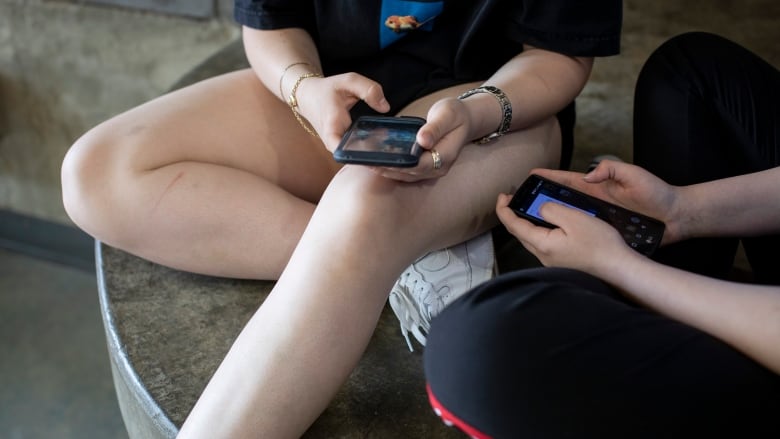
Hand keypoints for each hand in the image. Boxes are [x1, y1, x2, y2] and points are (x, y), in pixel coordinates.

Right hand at [296, 73, 390, 150]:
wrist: (308, 96)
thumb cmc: (327, 89)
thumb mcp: (348, 81)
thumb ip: (369, 90)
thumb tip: (385, 107)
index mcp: (333, 126)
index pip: (343, 151)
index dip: (361, 154)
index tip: (379, 149)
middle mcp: (333, 141)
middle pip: (354, 157)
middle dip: (373, 155)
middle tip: (393, 148)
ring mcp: (336, 146)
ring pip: (356, 156)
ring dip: (373, 152)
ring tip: (390, 145)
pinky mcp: (340, 145)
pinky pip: (355, 151)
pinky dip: (369, 147)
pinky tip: (382, 142)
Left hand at [373, 97, 471, 181]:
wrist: (465, 119)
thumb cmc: (456, 114)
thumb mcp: (448, 115)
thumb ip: (435, 128)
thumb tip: (422, 140)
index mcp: (445, 156)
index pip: (419, 165)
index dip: (399, 164)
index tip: (380, 159)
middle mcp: (438, 168)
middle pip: (409, 173)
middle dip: (387, 168)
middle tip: (365, 161)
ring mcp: (431, 170)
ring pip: (405, 175)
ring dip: (386, 170)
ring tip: (366, 162)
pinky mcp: (424, 167)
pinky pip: (406, 171)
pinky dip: (391, 167)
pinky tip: (376, 160)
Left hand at [496, 192, 634, 274]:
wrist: (618, 269)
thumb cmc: (599, 244)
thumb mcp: (574, 218)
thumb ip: (551, 210)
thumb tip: (539, 208)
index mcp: (542, 243)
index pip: (513, 225)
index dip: (504, 209)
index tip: (502, 196)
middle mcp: (543, 255)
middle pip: (520, 233)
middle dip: (513, 215)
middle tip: (513, 199)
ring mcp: (552, 261)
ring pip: (531, 238)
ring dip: (526, 222)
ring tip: (529, 207)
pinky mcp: (562, 262)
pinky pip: (544, 243)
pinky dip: (539, 229)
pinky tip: (549, 222)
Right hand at [529, 160, 683, 243]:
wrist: (677, 217)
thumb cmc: (658, 193)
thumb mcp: (634, 174)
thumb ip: (611, 169)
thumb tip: (587, 177)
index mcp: (598, 187)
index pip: (568, 181)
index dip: (549, 177)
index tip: (530, 175)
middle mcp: (594, 203)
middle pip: (562, 201)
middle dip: (541, 199)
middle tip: (521, 201)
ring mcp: (598, 219)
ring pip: (569, 219)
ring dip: (551, 220)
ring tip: (529, 222)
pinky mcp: (605, 234)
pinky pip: (583, 235)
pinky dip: (568, 236)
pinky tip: (554, 241)